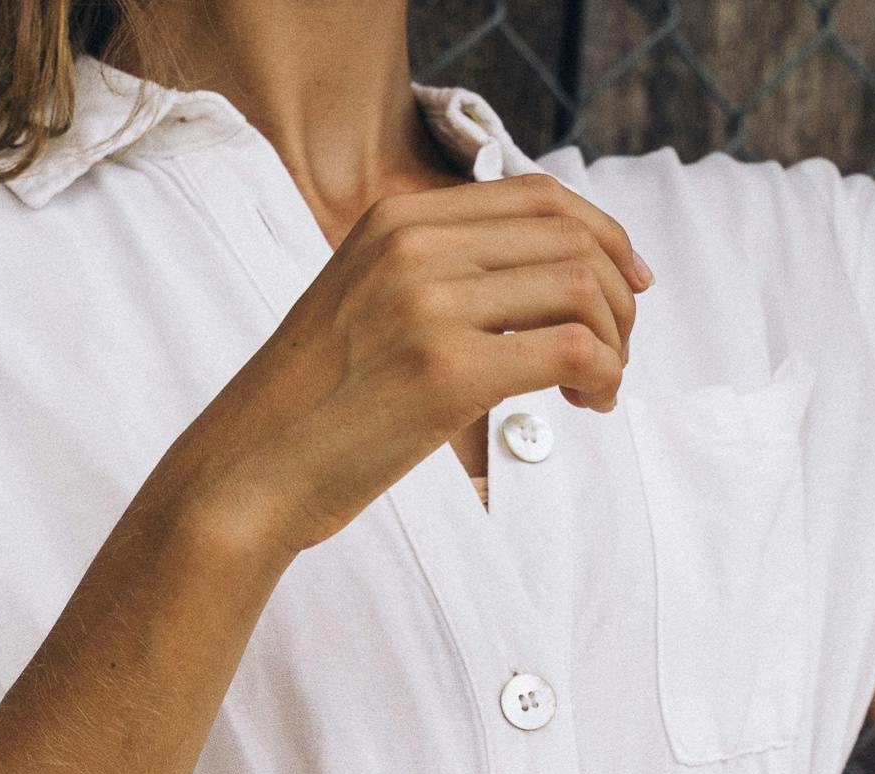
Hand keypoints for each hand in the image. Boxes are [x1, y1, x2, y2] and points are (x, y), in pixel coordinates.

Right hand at [153, 174, 651, 563]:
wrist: (244, 476)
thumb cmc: (309, 412)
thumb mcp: (363, 307)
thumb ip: (435, 277)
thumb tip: (546, 280)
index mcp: (395, 220)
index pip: (537, 196)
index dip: (604, 235)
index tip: (631, 285)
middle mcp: (412, 245)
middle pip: (572, 237)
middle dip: (618, 295)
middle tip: (616, 353)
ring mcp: (427, 304)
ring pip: (581, 289)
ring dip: (614, 341)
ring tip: (598, 387)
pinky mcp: (445, 371)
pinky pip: (571, 350)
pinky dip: (602, 376)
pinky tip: (586, 406)